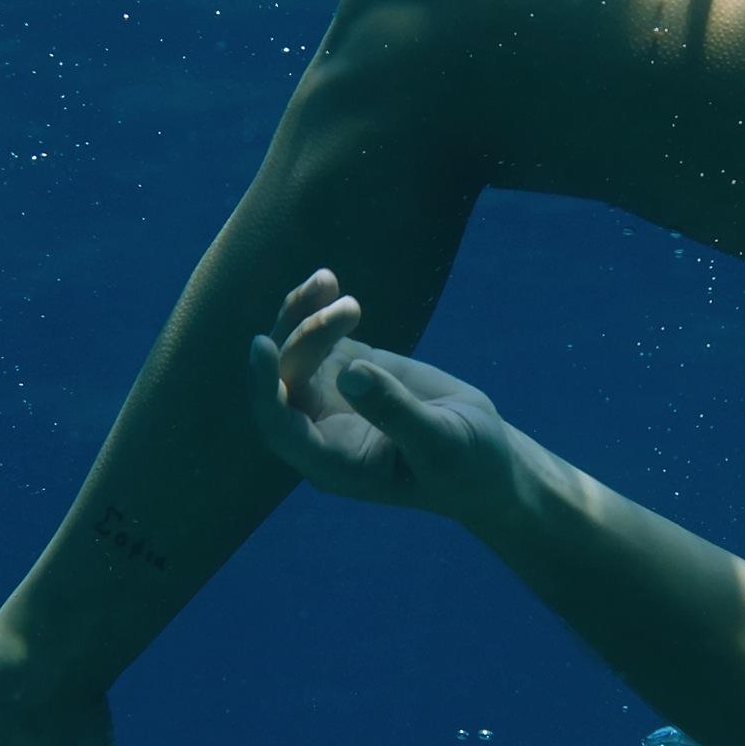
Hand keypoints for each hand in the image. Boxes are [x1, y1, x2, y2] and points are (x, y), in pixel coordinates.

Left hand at [248, 270, 514, 516]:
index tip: (261, 344)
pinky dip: (315, 307)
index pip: (279, 426)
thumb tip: (349, 373)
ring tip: (328, 282)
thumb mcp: (441, 443)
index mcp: (331, 462)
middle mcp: (317, 430)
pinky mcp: (348, 367)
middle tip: (350, 310)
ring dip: (302, 315)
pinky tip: (327, 281)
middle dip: (305, 339)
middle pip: (284, 379)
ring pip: (291, 352)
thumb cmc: (465, 464)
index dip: (264, 388)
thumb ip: (397, 413)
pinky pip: (317, 335)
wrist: (484, 454)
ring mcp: (328, 397)